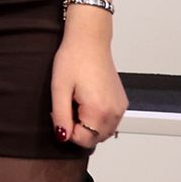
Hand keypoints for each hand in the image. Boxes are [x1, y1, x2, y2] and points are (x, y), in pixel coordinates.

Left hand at [52, 29, 126, 148]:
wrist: (89, 40)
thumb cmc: (73, 59)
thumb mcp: (59, 88)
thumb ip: (61, 116)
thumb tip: (63, 137)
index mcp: (100, 110)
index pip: (83, 140)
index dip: (66, 129)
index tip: (59, 112)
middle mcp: (114, 112)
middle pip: (94, 139)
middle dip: (77, 128)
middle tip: (67, 106)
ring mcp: (120, 108)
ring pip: (102, 132)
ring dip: (87, 124)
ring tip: (76, 101)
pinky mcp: (121, 102)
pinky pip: (109, 121)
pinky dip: (96, 118)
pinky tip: (86, 100)